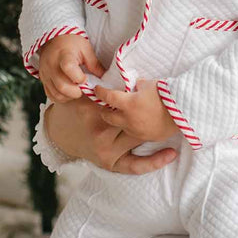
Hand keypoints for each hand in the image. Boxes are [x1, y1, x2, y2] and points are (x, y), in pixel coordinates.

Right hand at [37, 34, 103, 102]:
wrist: (53, 40)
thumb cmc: (71, 43)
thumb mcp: (86, 49)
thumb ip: (94, 64)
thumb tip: (103, 79)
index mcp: (64, 55)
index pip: (68, 68)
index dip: (79, 78)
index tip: (86, 79)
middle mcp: (51, 65)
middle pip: (61, 86)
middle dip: (76, 92)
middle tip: (84, 89)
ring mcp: (45, 74)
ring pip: (56, 94)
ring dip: (69, 97)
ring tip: (77, 91)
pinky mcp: (43, 80)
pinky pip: (50, 95)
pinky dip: (61, 97)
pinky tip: (68, 93)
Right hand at [45, 97, 176, 174]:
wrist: (60, 135)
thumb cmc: (76, 109)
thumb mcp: (81, 94)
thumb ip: (98, 86)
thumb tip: (123, 72)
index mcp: (92, 111)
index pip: (122, 101)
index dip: (140, 94)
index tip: (156, 88)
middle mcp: (100, 133)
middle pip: (134, 120)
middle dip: (151, 112)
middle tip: (170, 105)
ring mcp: (106, 151)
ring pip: (138, 138)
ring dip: (156, 130)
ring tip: (176, 122)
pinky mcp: (111, 164)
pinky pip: (136, 165)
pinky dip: (155, 162)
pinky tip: (171, 153)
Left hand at [93, 81, 177, 141]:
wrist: (187, 110)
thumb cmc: (169, 94)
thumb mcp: (151, 84)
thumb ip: (138, 86)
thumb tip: (134, 86)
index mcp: (129, 104)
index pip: (107, 97)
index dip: (100, 92)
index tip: (98, 89)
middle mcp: (129, 120)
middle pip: (107, 116)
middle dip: (105, 109)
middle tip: (108, 104)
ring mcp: (137, 130)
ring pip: (119, 126)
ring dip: (118, 119)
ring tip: (125, 112)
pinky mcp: (147, 137)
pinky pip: (134, 132)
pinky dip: (132, 126)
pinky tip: (139, 120)